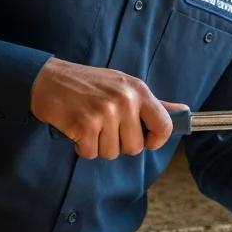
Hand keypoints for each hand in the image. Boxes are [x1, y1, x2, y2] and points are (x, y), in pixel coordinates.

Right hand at [30, 57, 181, 159]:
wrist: (48, 78)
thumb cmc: (89, 84)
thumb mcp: (124, 86)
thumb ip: (152, 103)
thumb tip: (183, 112)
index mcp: (138, 90)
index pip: (165, 125)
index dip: (157, 140)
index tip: (147, 140)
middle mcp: (125, 101)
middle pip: (135, 147)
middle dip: (119, 144)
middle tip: (105, 127)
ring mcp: (105, 113)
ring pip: (112, 153)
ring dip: (99, 145)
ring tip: (90, 124)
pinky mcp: (84, 126)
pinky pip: (91, 153)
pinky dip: (82, 147)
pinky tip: (77, 129)